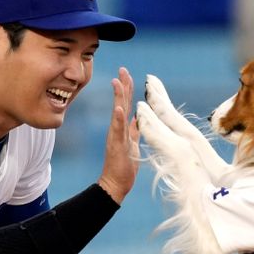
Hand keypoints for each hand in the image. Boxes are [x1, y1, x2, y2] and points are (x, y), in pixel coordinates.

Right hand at [97, 67, 140, 203]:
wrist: (115, 184)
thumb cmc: (124, 166)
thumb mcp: (133, 143)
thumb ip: (134, 130)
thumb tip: (138, 118)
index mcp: (124, 128)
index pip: (127, 104)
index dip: (127, 88)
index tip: (126, 73)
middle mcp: (118, 129)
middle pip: (122, 103)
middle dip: (123, 85)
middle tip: (122, 69)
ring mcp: (116, 137)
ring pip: (118, 113)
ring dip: (118, 97)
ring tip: (118, 82)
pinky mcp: (117, 146)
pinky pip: (117, 130)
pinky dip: (118, 119)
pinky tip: (118, 108)